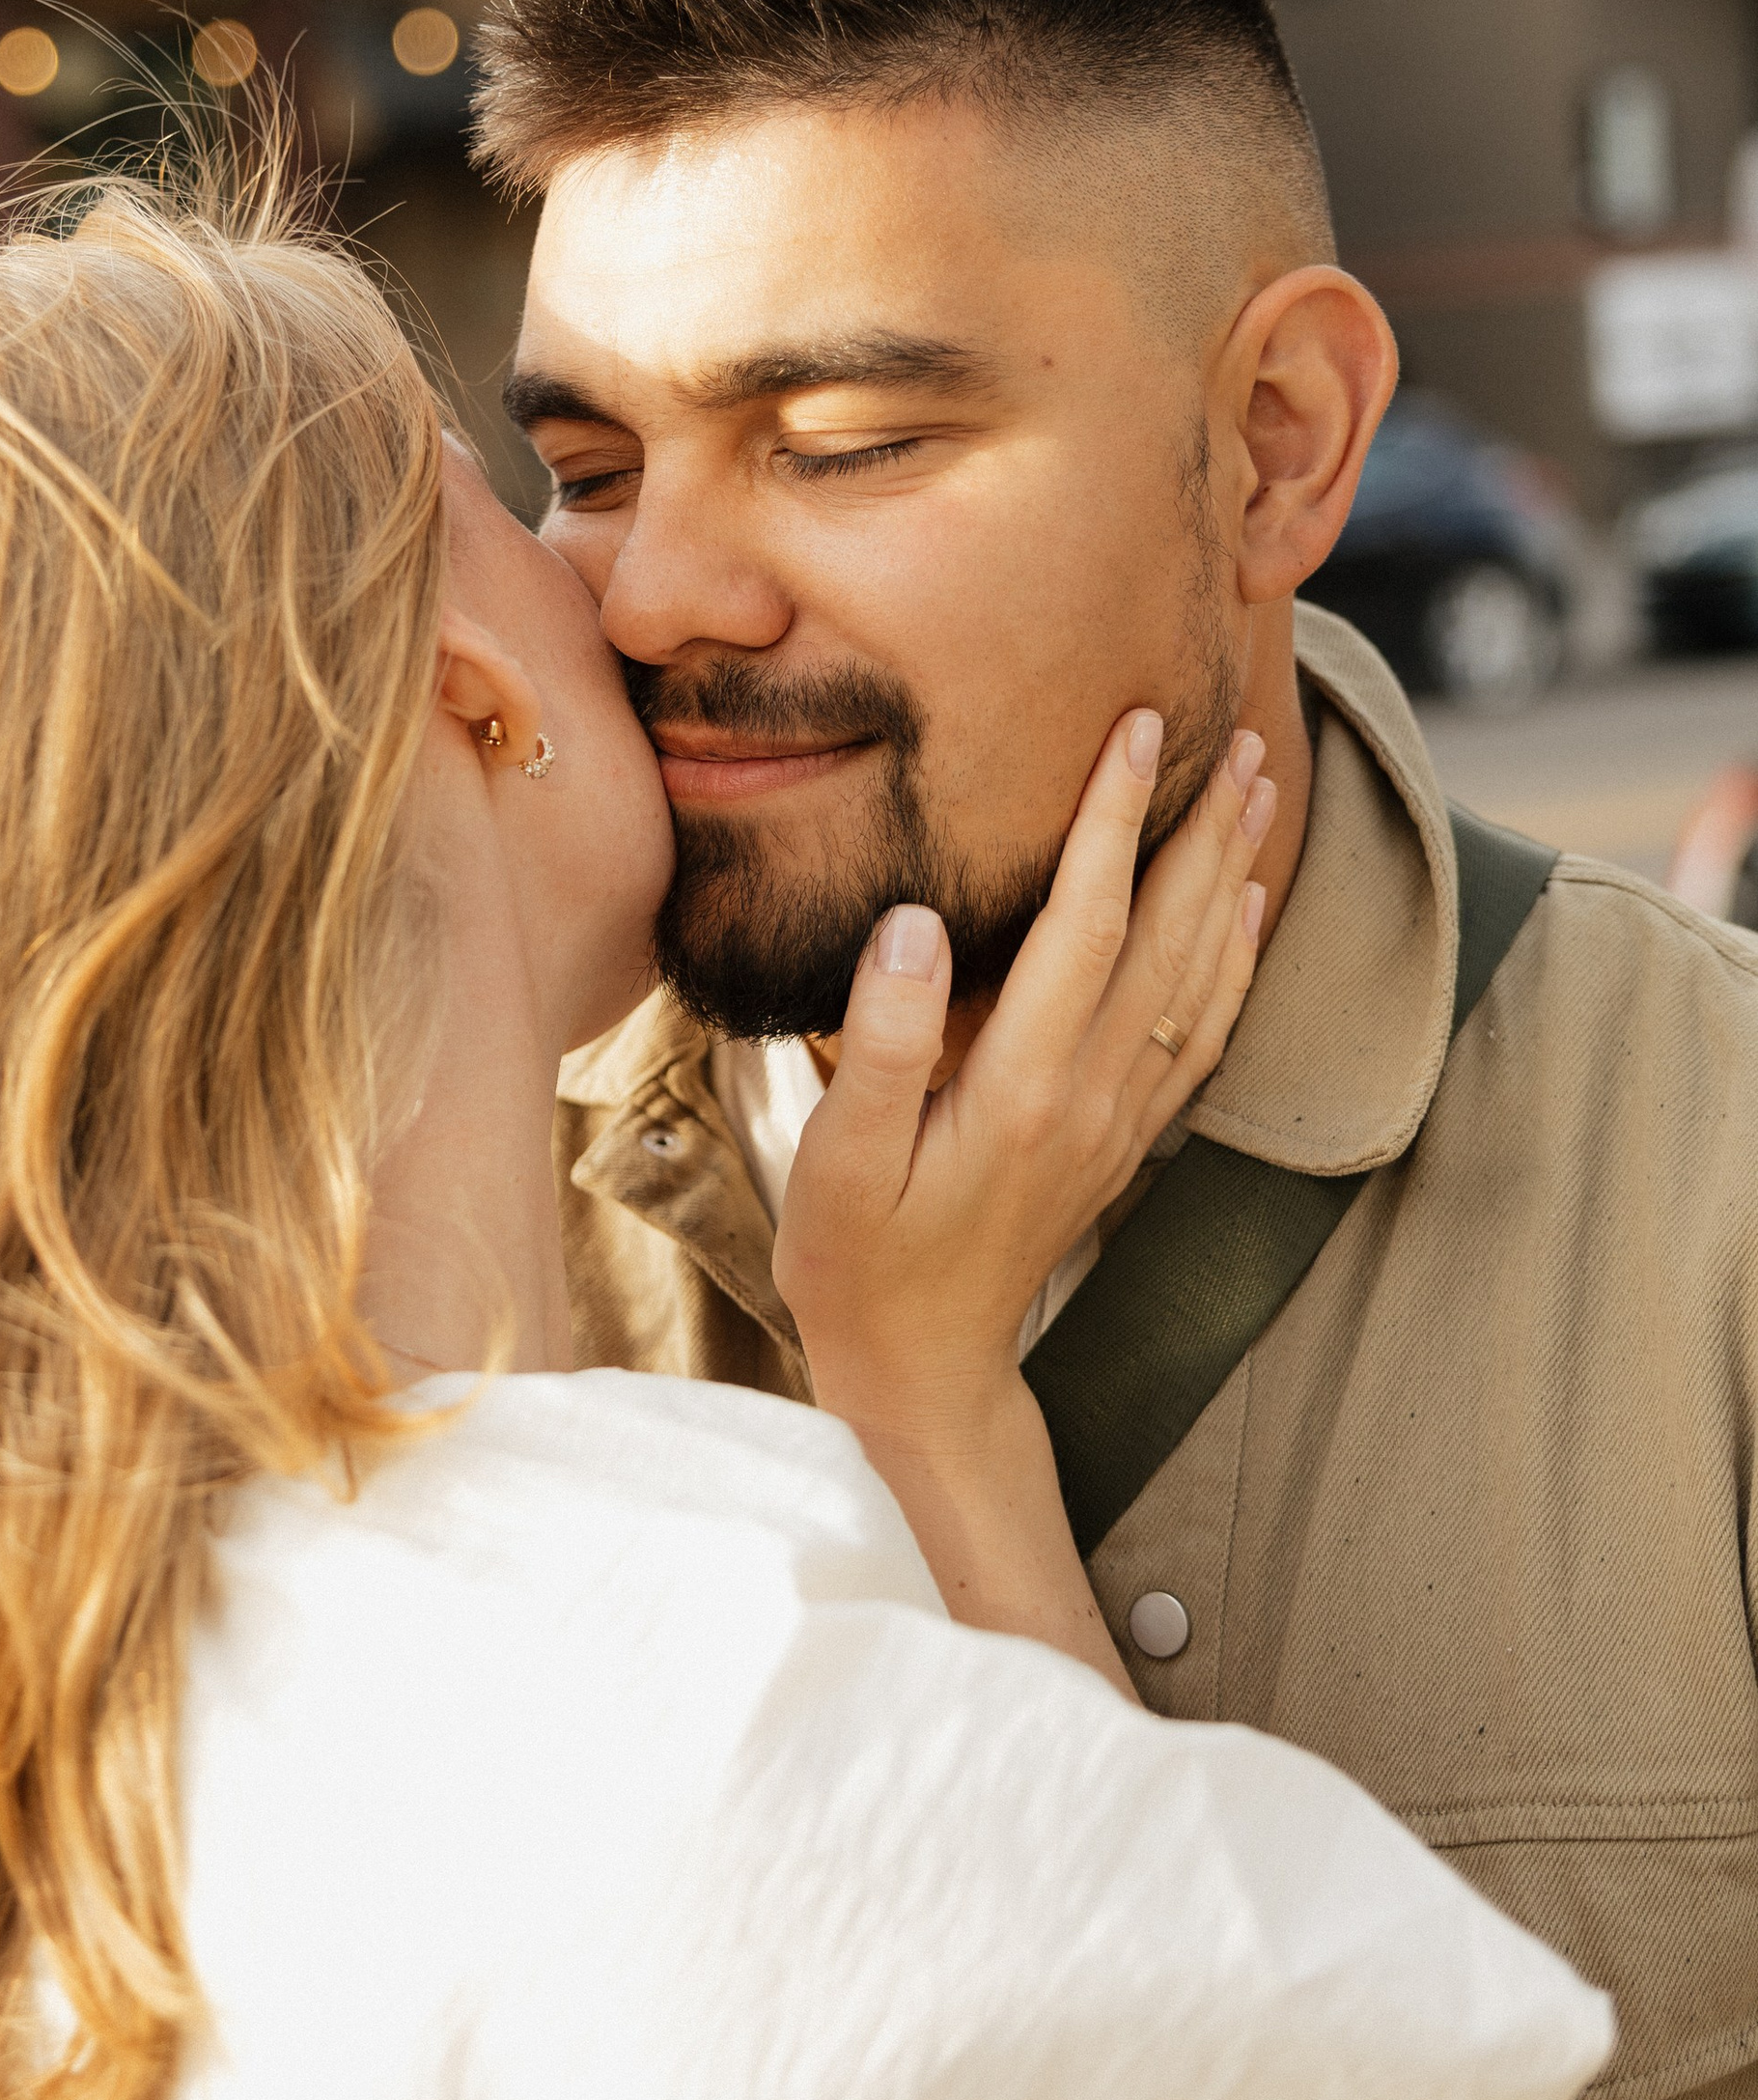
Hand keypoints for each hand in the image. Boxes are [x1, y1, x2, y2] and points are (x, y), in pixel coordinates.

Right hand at [776, 708, 1270, 1437]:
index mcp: (1022, 1087)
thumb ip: (885, 1041)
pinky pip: (1199, 1033)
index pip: (1085, 922)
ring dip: (1233, 879)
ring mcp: (1116, 1121)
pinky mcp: (1119, 1140)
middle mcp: (1090, 1096)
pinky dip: (1233, 961)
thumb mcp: (838, 1160)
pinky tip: (1244, 910)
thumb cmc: (859, 1264)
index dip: (1113, 818)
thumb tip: (915, 921)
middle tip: (1238, 735)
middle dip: (1204, 828)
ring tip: (1261, 793)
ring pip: (1198, 976)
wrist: (921, 1371)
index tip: (1137, 728)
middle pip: (1168, 936)